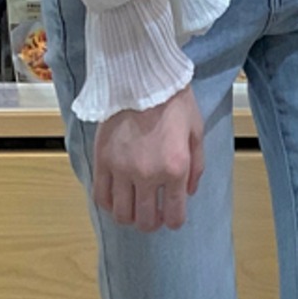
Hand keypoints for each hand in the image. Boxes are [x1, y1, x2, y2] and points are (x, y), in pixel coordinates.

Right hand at [93, 84, 204, 233]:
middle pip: (145, 221)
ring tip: (133, 205)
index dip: (174, 220)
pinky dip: (108, 203)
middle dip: (152, 222)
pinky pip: (100, 196)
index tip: (171, 214)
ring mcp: (121, 169)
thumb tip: (189, 193)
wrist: (142, 76)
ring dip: (129, 216)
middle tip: (152, 212)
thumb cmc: (174, 100)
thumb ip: (196, 166)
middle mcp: (147, 174)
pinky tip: (116, 195)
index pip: (174, 216)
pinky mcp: (102, 160)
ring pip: (121, 215)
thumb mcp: (196, 130)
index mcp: (174, 168)